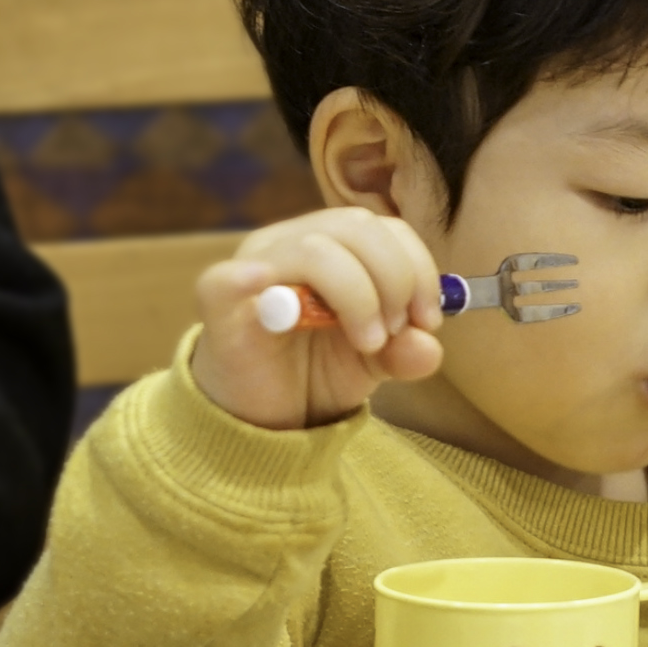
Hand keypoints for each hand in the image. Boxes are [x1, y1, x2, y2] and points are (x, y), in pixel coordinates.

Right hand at [188, 207, 447, 431]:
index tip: (429, 319)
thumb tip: (429, 347)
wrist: (260, 419)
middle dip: (394, 279)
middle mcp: (291, 244)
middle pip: (354, 227)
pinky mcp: (218, 305)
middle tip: (396, 331)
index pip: (381, 227)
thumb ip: (403, 351)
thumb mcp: (374, 363)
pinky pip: (225, 279)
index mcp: (332, 247)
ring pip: (313, 250)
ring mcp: (252, 266)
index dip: (417, 267)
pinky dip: (249, 279)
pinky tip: (270, 293)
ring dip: (357, 295)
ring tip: (367, 343)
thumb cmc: (314, 373)